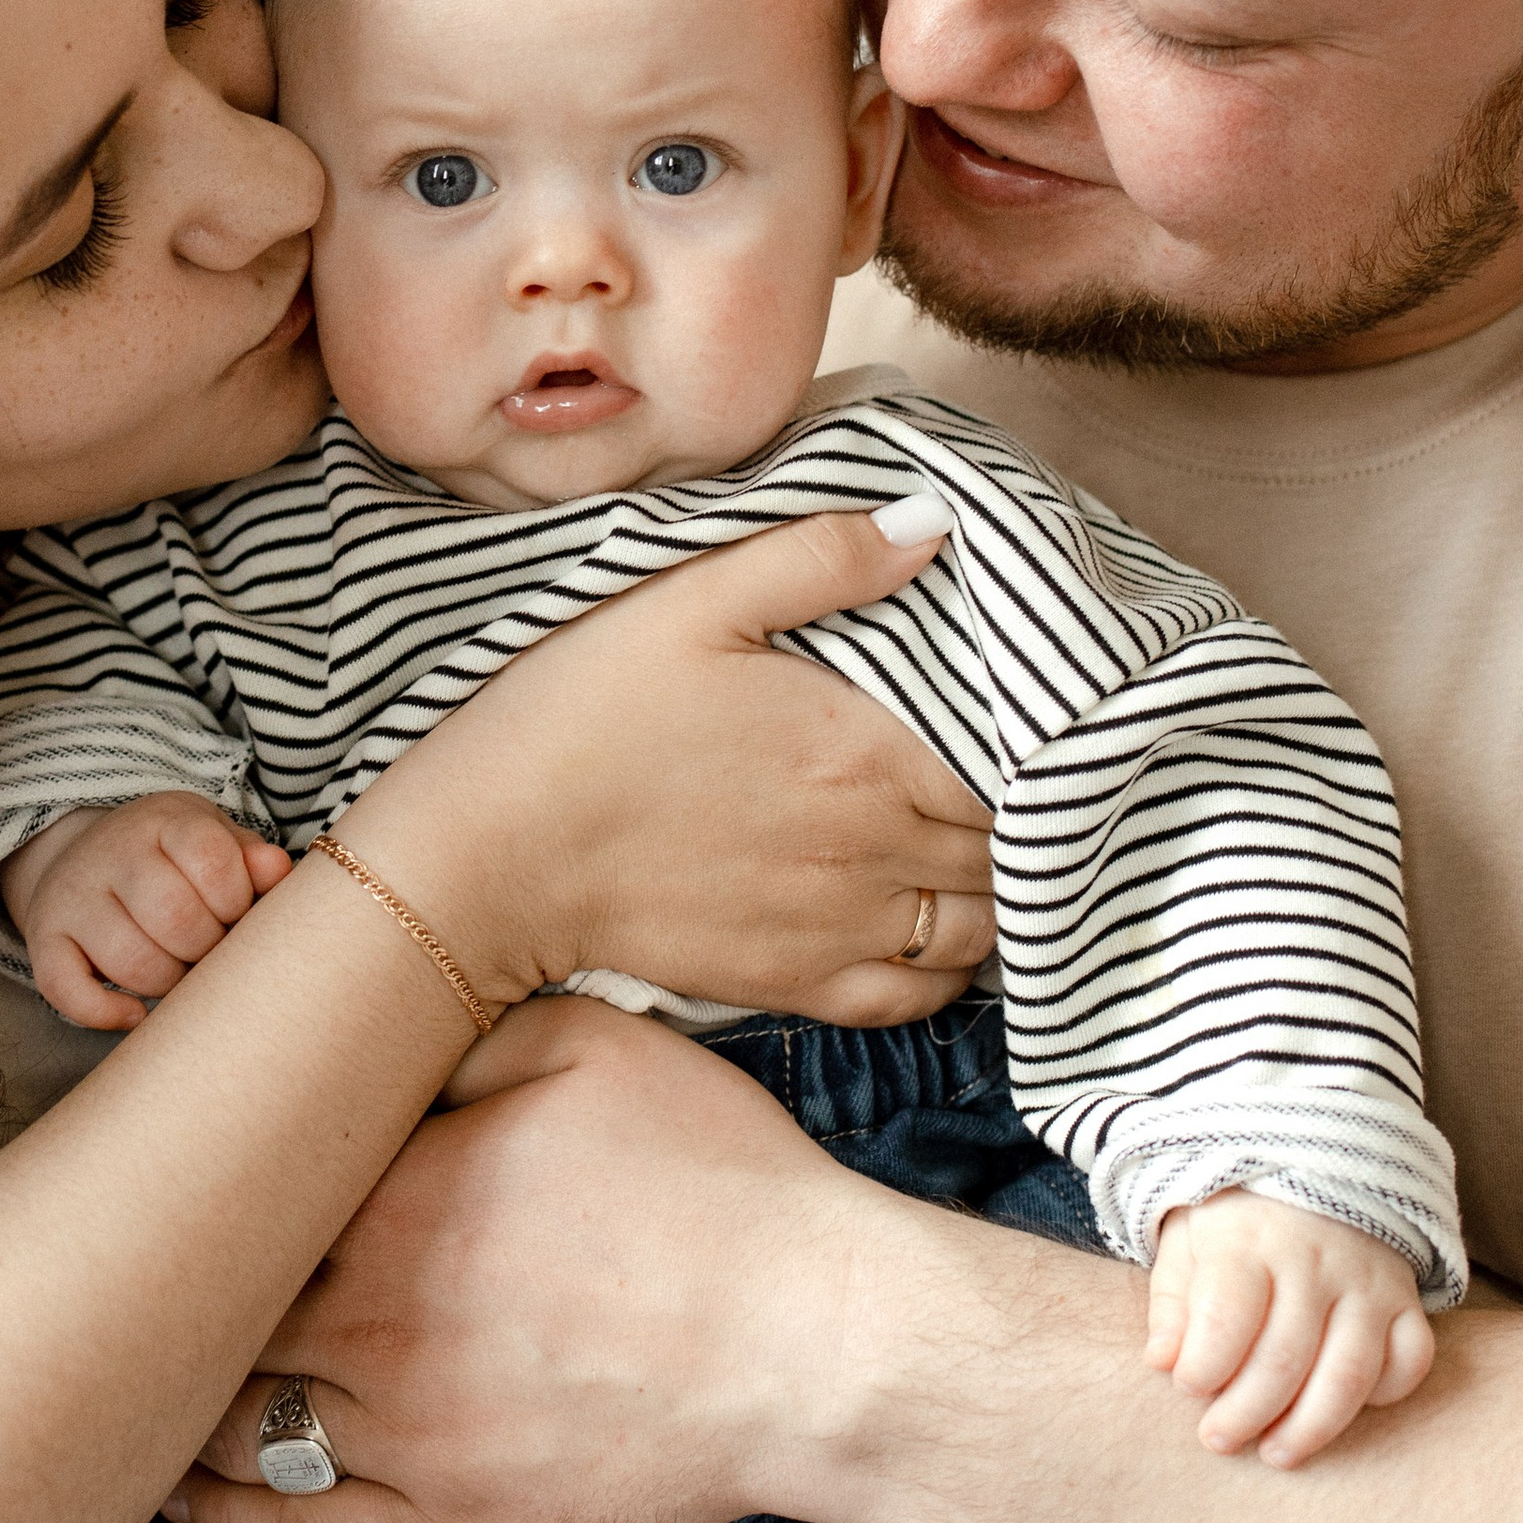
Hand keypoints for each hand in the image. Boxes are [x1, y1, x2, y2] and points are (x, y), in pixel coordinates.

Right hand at [0, 792, 290, 1030]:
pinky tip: (136, 1013)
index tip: (234, 913)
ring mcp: (72, 897)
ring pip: (133, 962)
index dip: (237, 903)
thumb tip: (279, 872)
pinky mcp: (44, 940)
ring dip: (168, 983)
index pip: (213, 863)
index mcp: (164, 821)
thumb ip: (249, 859)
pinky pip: (68, 991)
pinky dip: (106, 1013)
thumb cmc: (171, 859)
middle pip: (176, 919)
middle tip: (209, 950)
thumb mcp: (213, 840)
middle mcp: (111, 853)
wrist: (86, 856)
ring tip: (178, 970)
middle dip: (207, 949)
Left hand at [167, 995, 865, 1522]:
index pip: (249, 1184)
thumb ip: (459, 1035)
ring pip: (234, 1419)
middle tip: (133, 1259)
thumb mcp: (591, 1045)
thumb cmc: (721, 1185)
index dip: (205, 1169)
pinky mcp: (450, 1522)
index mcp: (398, 1196)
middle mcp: (375, 1318)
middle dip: (174, 1280)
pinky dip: (217, 1512)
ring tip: (143, 1364)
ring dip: (180, 1391)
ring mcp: (406, 1434)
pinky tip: (176, 1487)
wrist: (819, 1343)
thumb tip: (372, 1035)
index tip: (173, 1156)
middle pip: (220, 1304)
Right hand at [336, 506, 997, 1026]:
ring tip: (976, 846)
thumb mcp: (689, 599)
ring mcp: (840, 928)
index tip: (1016, 713)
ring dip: (997, 887)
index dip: (1029, 738)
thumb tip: (930, 525)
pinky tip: (933, 924)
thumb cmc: (582, 715)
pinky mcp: (797, 986)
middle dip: (1022, 811)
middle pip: (1007, 843)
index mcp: (866, 751)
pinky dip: (950, 968)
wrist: (493, 854)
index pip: (1010, 760)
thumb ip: (819, 557)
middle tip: (1004, 774)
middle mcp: (874, 849)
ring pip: (984, 925)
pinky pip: (921, 998)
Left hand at [1146, 1189, 1435, 1467]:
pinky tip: (1342, 1409)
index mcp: (1248, 1241)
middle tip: (1218, 1440)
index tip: (1185, 1386)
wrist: (1314, 1161)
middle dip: (1246, 1413)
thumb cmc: (1236, 1220)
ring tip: (1275, 1454)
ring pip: (1349, 1373)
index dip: (1204, 1365)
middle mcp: (1315, 1261)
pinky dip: (1383, 1396)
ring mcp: (1368, 1282)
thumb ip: (1172, 1302)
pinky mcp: (1406, 1300)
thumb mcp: (1187, 1241)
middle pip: (1285, 1358)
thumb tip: (1161, 1363)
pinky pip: (1409, 1361)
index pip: (1227, 1316)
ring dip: (1310, 1427)